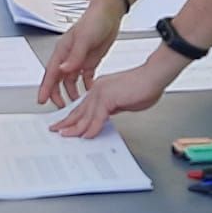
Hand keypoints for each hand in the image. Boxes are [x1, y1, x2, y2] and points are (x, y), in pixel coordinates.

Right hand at [36, 0, 124, 108]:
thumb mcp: (84, 39)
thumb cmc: (94, 20)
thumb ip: (74, 56)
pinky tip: (89, 93)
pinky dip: (86, 86)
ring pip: (71, 81)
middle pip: (58, 80)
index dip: (46, 88)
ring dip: (72, 92)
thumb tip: (63, 70)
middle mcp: (68, 57)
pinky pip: (85, 77)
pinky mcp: (90, 61)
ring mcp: (79, 59)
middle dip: (57, 94)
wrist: (110, 13)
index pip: (51, 73)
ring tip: (76, 104)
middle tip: (60, 107)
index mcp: (62, 51)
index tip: (42, 100)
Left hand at [48, 55, 178, 137]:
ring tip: (66, 136)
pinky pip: (97, 117)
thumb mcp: (123, 101)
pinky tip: (87, 135)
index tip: (65, 125)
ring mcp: (101, 92)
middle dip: (67, 123)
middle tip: (56, 131)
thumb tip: (106, 116)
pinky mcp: (108, 97)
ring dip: (75, 127)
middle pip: (79, 110)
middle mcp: (98, 89)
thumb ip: (112, 108)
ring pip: (85, 114)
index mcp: (100, 88)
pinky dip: (92, 128)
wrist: (154, 76)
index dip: (73, 117)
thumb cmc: (145, 85)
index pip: (83, 106)